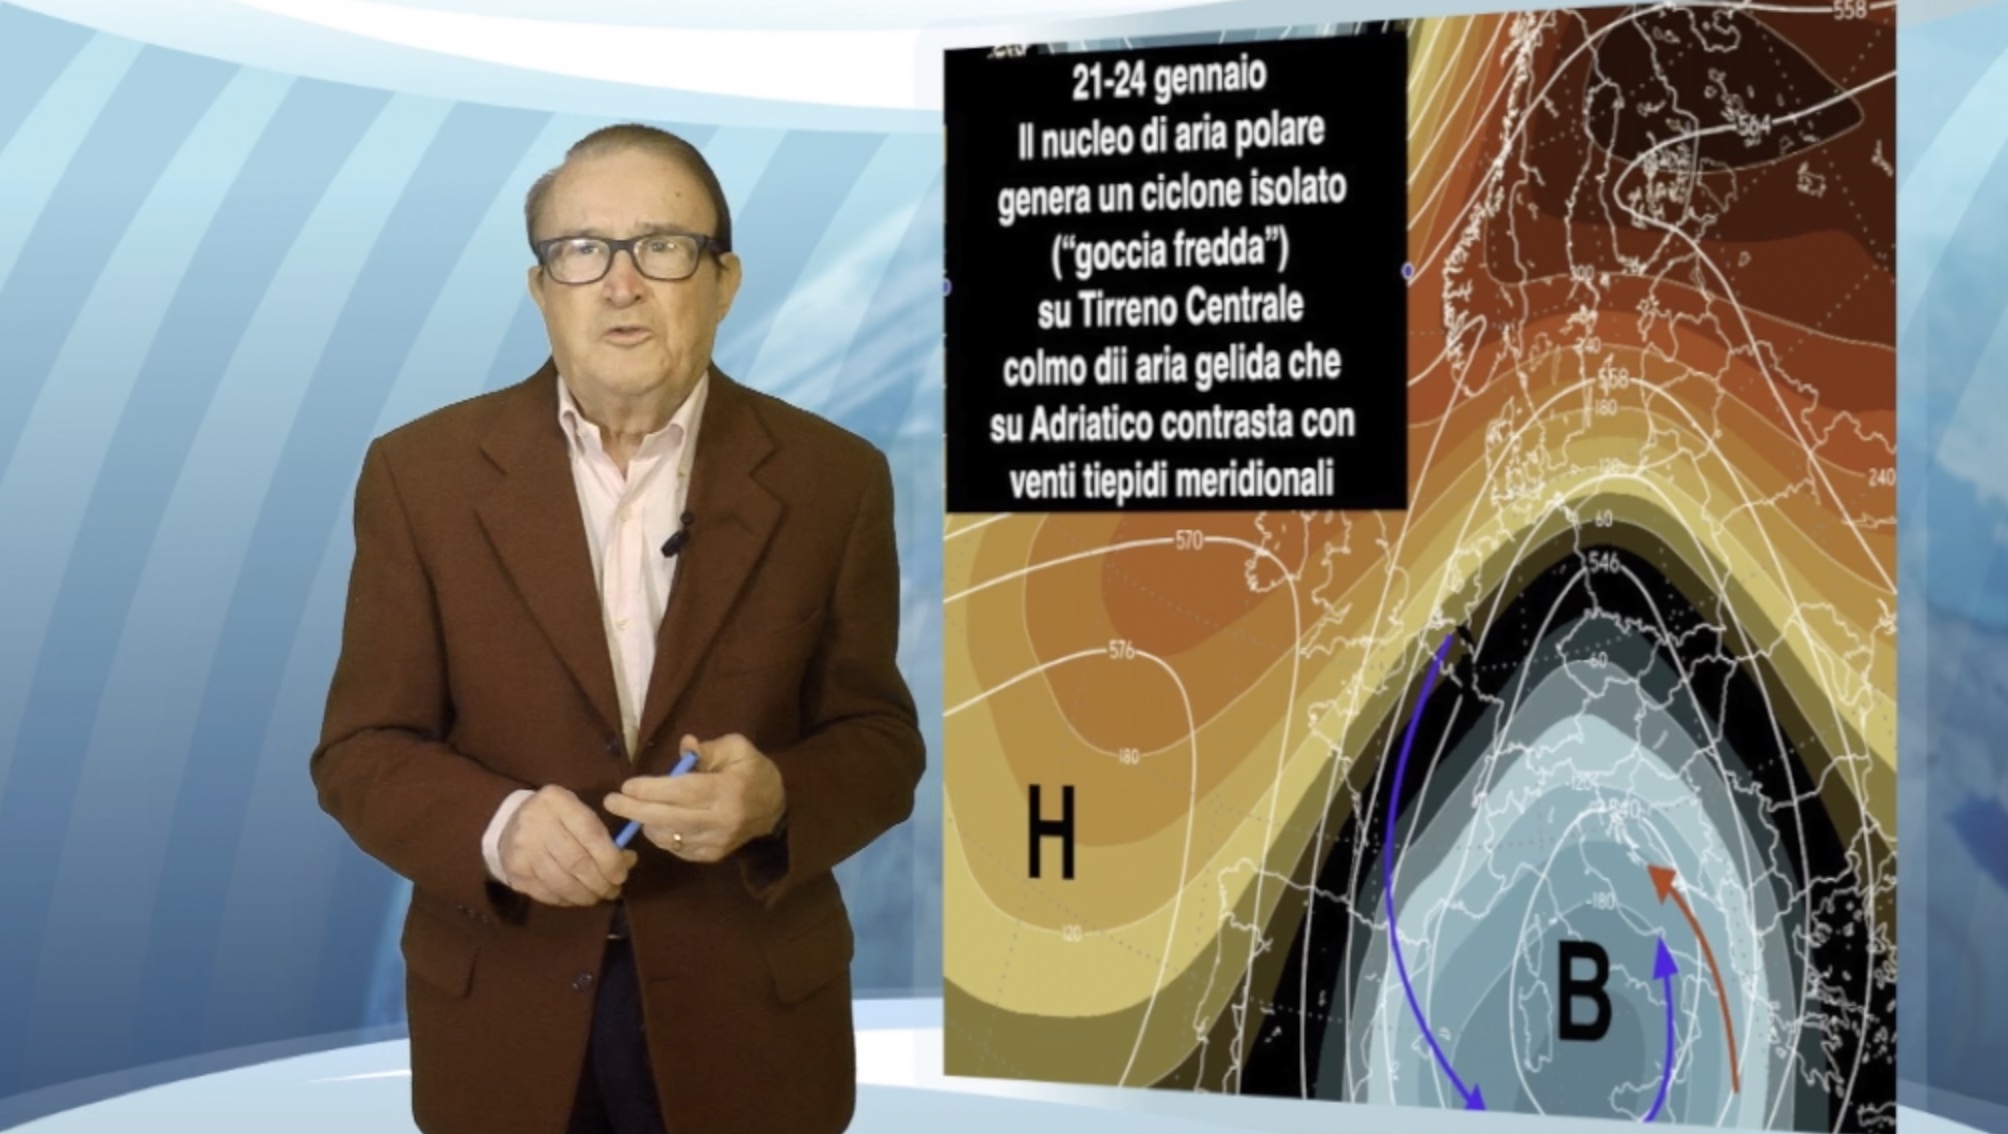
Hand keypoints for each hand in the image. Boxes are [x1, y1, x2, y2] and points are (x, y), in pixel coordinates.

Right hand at [497, 784, 636, 905]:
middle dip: (600, 882)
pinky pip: (547, 893)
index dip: (610, 859)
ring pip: (562, 881)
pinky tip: (576, 897)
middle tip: (613, 890)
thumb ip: (603, 835)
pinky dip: (567, 899)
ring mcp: (522, 849)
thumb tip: (628, 861)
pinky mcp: (515, 871)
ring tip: (598, 896)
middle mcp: (536, 823)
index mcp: (557, 801)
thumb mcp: (578, 813)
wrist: (511, 823)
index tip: (621, 875)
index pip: (591, 834)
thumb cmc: (556, 818)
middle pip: (576, 862)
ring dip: (585, 895)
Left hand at [604, 733, 785, 862]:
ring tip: (634, 810)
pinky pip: (677, 848)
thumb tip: (684, 746)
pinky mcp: (712, 856)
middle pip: (668, 818)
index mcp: (727, 790)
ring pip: (669, 837)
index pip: (681, 791)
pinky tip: (654, 824)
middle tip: (611, 802)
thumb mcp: (737, 748)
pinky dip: (661, 836)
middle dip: (635, 810)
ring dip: (646, 824)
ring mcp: (716, 842)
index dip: (650, 789)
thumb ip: (708, 748)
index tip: (626, 786)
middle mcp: (720, 820)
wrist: (778, 810)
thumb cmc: (753, 772)